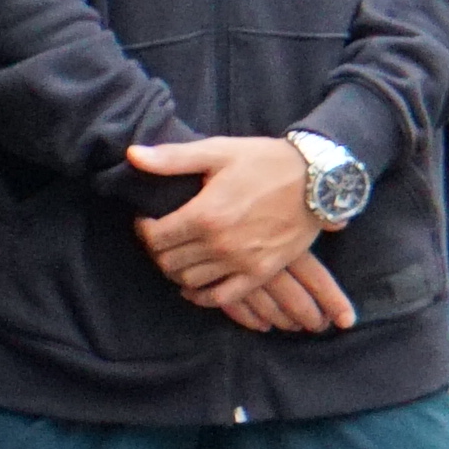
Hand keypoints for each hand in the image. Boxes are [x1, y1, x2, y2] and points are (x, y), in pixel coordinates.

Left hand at [126, 134, 342, 328]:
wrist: (316, 180)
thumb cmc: (264, 161)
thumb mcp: (217, 151)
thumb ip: (171, 158)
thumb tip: (132, 156)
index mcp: (204, 214)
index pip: (155, 237)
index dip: (144, 229)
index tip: (147, 219)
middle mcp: (219, 245)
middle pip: (168, 262)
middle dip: (158, 249)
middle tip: (162, 236)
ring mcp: (240, 263)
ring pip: (189, 281)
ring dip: (176, 270)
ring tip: (179, 254)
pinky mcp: (259, 274)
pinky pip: (221, 298)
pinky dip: (202, 296)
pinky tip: (194, 287)